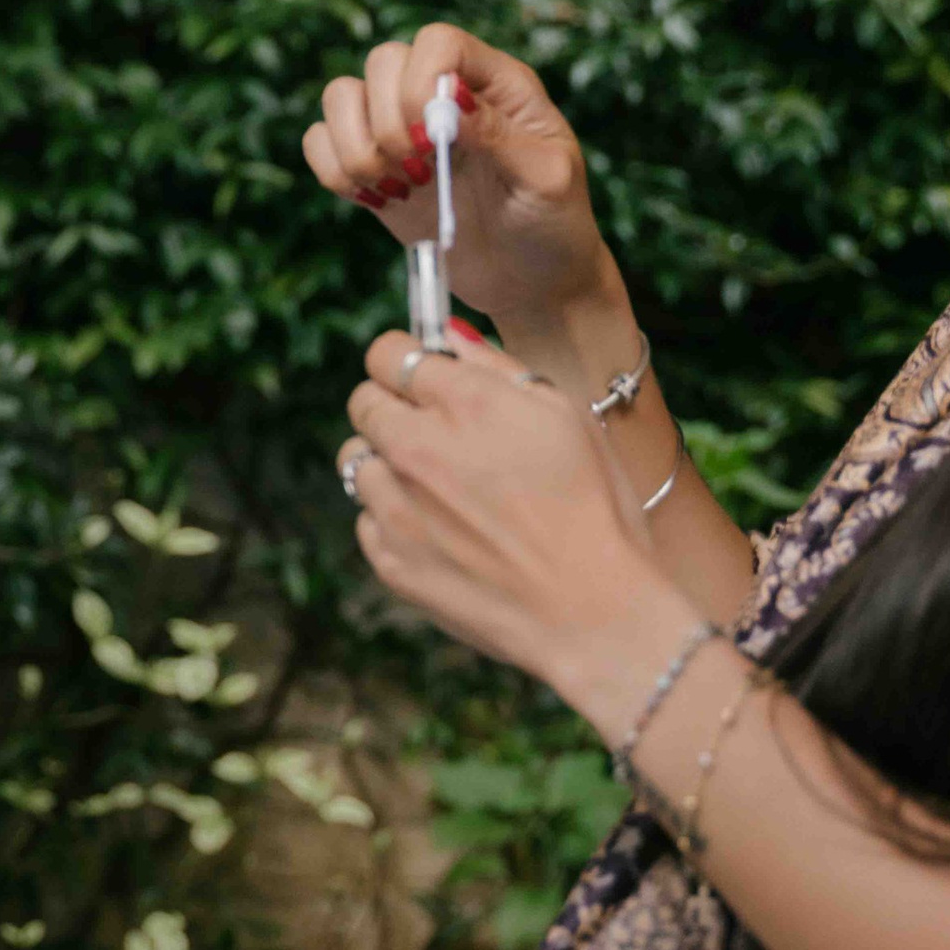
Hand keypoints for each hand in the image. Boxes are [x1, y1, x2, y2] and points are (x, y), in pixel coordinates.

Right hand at [304, 27, 613, 336]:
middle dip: (389, 122)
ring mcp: (403, 132)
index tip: (436, 140)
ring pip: (341, 95)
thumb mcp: (546, 180)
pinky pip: (320, 142)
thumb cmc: (554, 225)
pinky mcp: (376, 170)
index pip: (439, 43)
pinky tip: (373, 199)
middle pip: (383, 61)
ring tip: (396, 188)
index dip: (422, 80)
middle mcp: (442, 96)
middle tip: (420, 171)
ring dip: (355, 145)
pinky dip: (333, 169)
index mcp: (495, 84)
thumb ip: (499, 135)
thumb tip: (448, 99)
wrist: (532, 283)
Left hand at [339, 326, 679, 697]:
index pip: (389, 353)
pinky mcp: (390, 560)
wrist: (592, 612)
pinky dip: (393, 519)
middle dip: (393, 406)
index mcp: (465, 403)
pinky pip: (366, 519)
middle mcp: (418, 448)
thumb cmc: (594, 510)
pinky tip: (442, 532)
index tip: (424, 378)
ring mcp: (396, 508)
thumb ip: (498, 368)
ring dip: (388, 464)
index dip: (407, 361)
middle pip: (363, 401)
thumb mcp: (566, 418)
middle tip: (436, 432)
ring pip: (355, 460)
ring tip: (440, 488)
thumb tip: (448, 337)